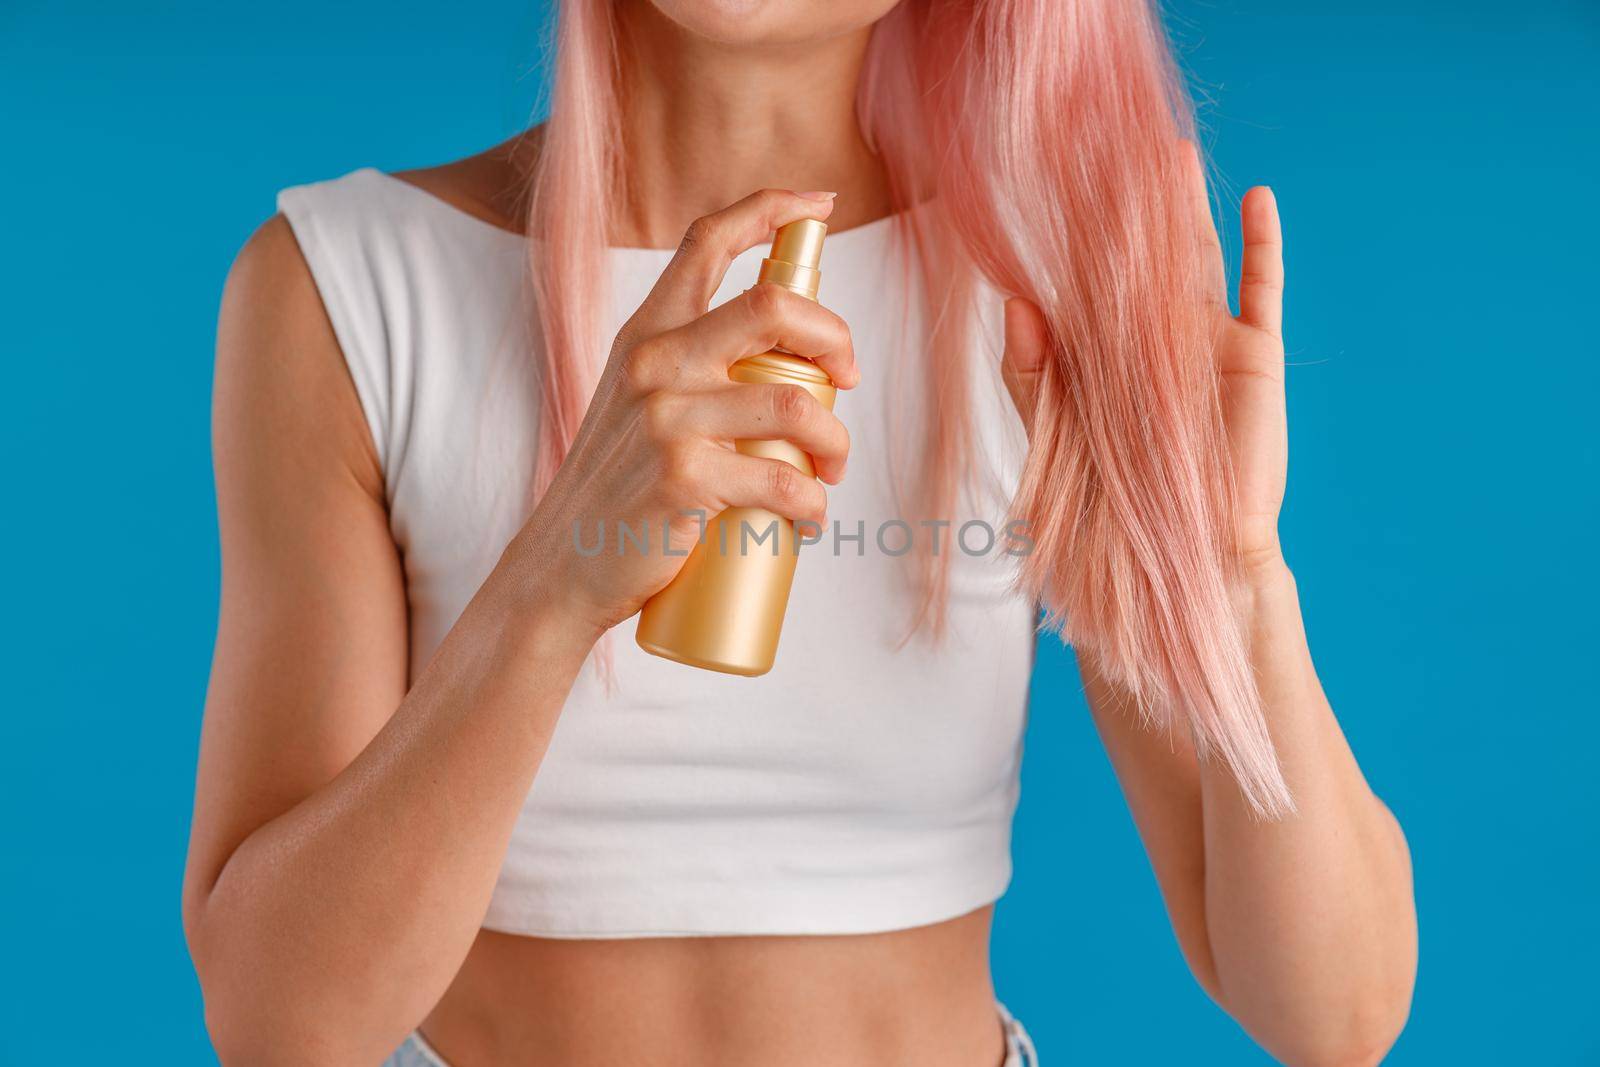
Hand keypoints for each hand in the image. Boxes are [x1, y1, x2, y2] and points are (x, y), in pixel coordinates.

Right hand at [514, 190, 858, 635]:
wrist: (562, 568)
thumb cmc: (615, 490)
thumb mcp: (634, 404)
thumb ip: (685, 368)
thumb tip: (779, 361)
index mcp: (645, 334)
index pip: (706, 240)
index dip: (769, 209)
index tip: (818, 203)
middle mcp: (655, 364)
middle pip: (773, 309)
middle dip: (836, 339)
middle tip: (848, 381)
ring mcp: (668, 420)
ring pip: (795, 403)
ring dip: (836, 441)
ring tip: (832, 469)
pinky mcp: (686, 480)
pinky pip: (784, 481)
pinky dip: (814, 504)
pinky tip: (809, 519)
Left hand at [999, 142, 1287, 578]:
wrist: (1182, 558)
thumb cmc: (1112, 514)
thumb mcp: (1054, 441)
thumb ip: (1033, 374)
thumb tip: (1015, 302)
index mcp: (1101, 357)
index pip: (1086, 281)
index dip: (1073, 235)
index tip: (1052, 182)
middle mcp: (1151, 340)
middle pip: (1140, 256)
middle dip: (1128, 205)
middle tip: (1111, 144)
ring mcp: (1205, 342)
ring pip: (1195, 257)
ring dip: (1185, 206)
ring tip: (1172, 151)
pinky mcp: (1253, 356)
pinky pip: (1262, 288)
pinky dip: (1263, 243)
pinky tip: (1258, 196)